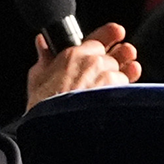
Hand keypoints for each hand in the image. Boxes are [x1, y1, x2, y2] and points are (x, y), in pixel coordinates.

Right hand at [26, 22, 141, 109]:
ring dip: (117, 82)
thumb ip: (45, 57)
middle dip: (114, 63)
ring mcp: (106, 77)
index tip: (118, 34)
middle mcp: (92, 62)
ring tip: (103, 94)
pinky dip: (121, 94)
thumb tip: (42, 43)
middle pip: (113, 57)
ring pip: (121, 73)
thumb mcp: (37, 77)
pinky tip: (109, 101)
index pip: (100, 37)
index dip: (110, 35)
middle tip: (113, 67)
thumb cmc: (43, 106)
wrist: (53, 128)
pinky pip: (126, 88)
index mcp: (73, 54)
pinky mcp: (116, 93)